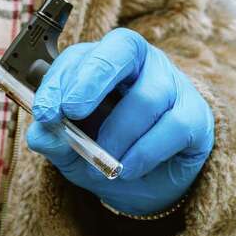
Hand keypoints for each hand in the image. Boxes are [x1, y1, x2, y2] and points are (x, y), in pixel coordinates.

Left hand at [27, 28, 213, 214]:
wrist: (149, 188)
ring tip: (105, 163)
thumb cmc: (109, 155)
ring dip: (118, 134)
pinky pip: (173, 125)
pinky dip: (145, 152)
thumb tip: (40, 133)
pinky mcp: (196, 114)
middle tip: (71, 111)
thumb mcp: (73, 153)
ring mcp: (172, 84)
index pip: (81, 54)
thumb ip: (54, 141)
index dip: (61, 80)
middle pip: (123, 47)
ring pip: (147, 96)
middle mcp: (140, 64)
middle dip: (93, 78)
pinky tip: (129, 168)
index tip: (44, 112)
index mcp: (102, 64)